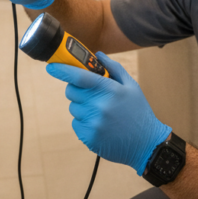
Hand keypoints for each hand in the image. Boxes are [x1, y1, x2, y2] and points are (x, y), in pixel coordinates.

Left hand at [47, 52, 170, 174]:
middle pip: (71, 91)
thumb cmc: (139, 112)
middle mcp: (99, 106)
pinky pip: (76, 123)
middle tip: (92, 93)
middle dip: (77, 89)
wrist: (146, 144)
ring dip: (82, 107)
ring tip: (101, 112)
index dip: (62, 70)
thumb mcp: (131, 86)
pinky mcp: (88, 137)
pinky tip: (100, 124)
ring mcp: (93, 123)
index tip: (51, 66)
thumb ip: (113, 68)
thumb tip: (97, 55)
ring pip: (73, 108)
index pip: (79, 76)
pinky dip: (84, 122)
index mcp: (110, 90)